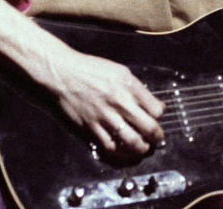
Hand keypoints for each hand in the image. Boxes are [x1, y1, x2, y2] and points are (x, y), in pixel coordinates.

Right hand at [47, 49, 165, 155]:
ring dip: (142, 149)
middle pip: (148, 128)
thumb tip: (155, 104)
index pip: (155, 110)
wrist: (63, 74)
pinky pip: (110, 147)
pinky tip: (124, 151)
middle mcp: (120, 102)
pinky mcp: (91, 128)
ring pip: (132, 142)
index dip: (159, 117)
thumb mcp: (120, 71)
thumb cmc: (90, 70)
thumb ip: (138, 89)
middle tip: (156, 138)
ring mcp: (106, 117)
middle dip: (156, 137)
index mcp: (129, 86)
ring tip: (143, 148)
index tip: (157, 119)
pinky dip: (121, 153)